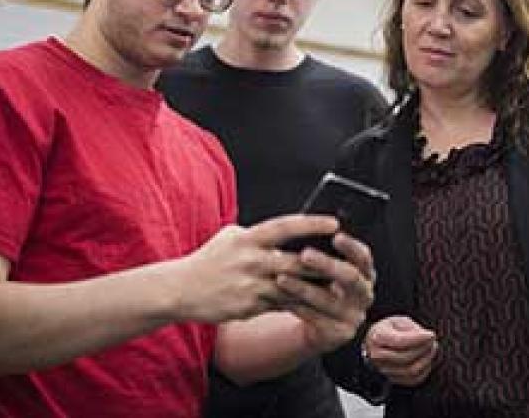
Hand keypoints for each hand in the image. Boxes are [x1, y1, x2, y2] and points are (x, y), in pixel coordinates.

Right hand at [172, 214, 338, 322]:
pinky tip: (315, 305)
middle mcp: (251, 261)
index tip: (334, 223)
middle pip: (296, 261)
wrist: (181, 290)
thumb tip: (283, 231)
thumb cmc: (208, 260)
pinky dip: (299, 304)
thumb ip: (256, 233)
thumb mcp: (229, 237)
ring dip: (316, 288)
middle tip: (347, 260)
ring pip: (293, 287)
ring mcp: (251, 285)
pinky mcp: (250, 306)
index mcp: (247, 239)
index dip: (310, 224)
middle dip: (322, 263)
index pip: (284, 227)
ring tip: (338, 286)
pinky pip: (281, 304)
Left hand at [274, 232, 375, 354]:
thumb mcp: (329, 270)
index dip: (351, 247)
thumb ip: (324, 252)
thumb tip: (306, 224)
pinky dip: (298, 307)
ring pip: (329, 300)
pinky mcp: (340, 333)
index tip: (335, 236)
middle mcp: (364, 294)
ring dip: (304, 288)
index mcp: (365, 273)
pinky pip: (317, 319)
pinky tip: (281, 299)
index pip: (363, 256)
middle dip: (327, 264)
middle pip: (350, 277)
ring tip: (281, 278)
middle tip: (305, 254)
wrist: (321, 326)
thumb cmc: (323, 288)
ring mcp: (354, 316)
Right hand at [363, 315, 438, 386]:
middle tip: (432, 340)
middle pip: (405, 357)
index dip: (418, 339)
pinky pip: (414, 380)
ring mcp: (384, 370)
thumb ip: (411, 328)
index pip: (399, 341)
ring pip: (411, 371)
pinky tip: (426, 358)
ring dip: (426, 359)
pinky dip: (425, 370)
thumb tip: (426, 337)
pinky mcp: (393, 379)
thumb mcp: (398, 321)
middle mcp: (377, 356)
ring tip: (431, 348)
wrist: (377, 343)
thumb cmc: (389, 330)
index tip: (431, 334)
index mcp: (377, 337)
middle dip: (424, 349)